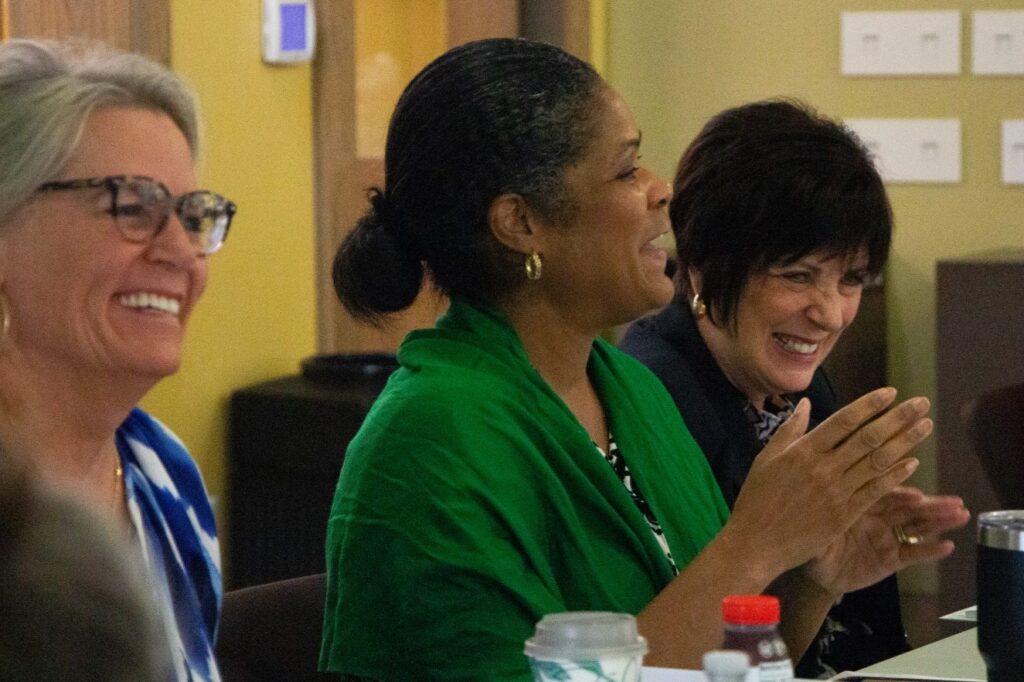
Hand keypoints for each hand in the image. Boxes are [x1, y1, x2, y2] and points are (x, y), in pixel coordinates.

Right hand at [724, 388, 932, 582]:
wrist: (756, 543)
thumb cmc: (756, 500)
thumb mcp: (766, 459)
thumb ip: (789, 430)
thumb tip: (805, 404)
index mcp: (803, 451)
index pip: (844, 421)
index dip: (870, 405)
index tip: (891, 393)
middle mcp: (823, 468)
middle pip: (868, 438)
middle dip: (898, 418)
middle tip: (921, 403)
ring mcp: (836, 492)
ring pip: (878, 462)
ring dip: (905, 443)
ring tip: (925, 426)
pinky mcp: (844, 515)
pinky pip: (875, 491)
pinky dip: (895, 476)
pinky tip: (912, 463)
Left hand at [803, 486, 970, 594]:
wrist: (817, 574)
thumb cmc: (813, 543)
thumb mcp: (814, 529)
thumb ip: (818, 517)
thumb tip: (812, 502)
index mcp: (859, 503)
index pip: (883, 494)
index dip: (901, 494)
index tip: (917, 495)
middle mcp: (877, 517)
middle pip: (907, 508)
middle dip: (931, 505)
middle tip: (955, 502)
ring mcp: (887, 537)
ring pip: (916, 527)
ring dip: (939, 521)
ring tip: (962, 515)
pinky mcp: (892, 559)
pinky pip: (913, 553)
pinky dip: (930, 550)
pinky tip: (949, 546)